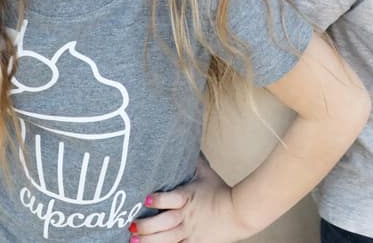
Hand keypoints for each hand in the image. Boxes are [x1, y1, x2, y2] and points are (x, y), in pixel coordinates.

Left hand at [129, 156, 257, 242]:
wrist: (240, 212)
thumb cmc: (221, 190)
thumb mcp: (206, 173)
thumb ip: (192, 161)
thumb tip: (184, 139)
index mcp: (189, 197)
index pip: (172, 198)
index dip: (158, 199)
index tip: (146, 198)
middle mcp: (187, 216)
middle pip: (165, 222)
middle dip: (146, 226)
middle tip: (132, 225)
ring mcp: (190, 232)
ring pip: (167, 239)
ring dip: (149, 240)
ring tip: (134, 240)